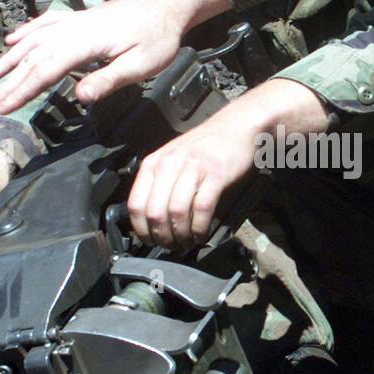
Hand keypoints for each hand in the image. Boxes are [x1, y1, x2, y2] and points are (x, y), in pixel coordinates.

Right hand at [0, 0, 229, 115]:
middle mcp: (73, 28)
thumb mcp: (142, 65)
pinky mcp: (79, 18)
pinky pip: (44, 24)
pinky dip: (24, 33)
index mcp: (85, 42)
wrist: (166, 5)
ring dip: (9, 59)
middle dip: (8, 82)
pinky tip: (11, 41)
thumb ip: (110, 80)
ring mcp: (74, 21)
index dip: (22, 90)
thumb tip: (80, 98)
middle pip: (33, 57)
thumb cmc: (158, 38)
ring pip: (33, 40)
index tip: (3, 108)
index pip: (46, 70)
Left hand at [127, 77, 329, 245]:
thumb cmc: (206, 147)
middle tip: (171, 246)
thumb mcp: (173, 160)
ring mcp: (193, 168)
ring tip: (187, 242)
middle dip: (162, 237)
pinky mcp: (216, 174)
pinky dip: (199, 227)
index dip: (142, 230)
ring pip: (176, 212)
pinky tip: (201, 234)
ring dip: (181, 235)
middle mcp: (169, 164)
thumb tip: (151, 220)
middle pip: (155, 213)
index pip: (136, 205)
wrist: (237, 126)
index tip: (151, 242)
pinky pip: (201, 208)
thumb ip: (159, 184)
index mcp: (154, 163)